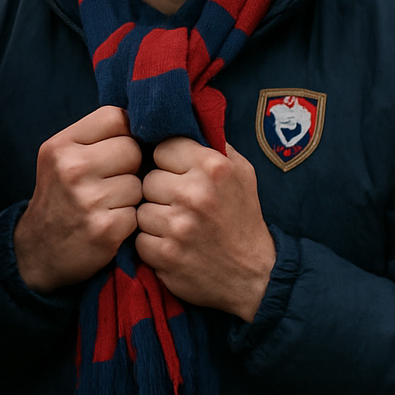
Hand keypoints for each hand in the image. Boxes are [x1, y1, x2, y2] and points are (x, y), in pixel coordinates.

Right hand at [13, 106, 142, 293]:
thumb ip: (93, 137)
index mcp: (61, 146)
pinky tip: (109, 224)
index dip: (124, 132)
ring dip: (130, 197)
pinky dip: (129, 221)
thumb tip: (144, 118)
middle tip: (110, 181)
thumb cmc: (59, 198)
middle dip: (129, 166)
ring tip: (107, 205)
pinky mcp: (106, 229)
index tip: (117, 148)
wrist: (37, 251)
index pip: (114, 117)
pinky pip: (138, 213)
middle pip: (132, 149)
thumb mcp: (59, 158)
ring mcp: (89, 200)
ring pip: (139, 184)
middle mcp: (72, 169)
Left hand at [135, 139, 273, 321]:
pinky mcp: (166, 256)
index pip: (162, 148)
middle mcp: (194, 194)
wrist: (255, 276)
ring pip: (140, 209)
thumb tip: (182, 117)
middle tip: (179, 205)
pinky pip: (139, 240)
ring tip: (176, 226)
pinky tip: (172, 246)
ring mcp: (178, 227)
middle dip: (159, 192)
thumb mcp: (241, 172)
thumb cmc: (243, 219)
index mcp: (212, 167)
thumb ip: (212, 144)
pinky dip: (151, 245)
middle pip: (147, 180)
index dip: (167, 162)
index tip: (178, 175)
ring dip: (153, 220)